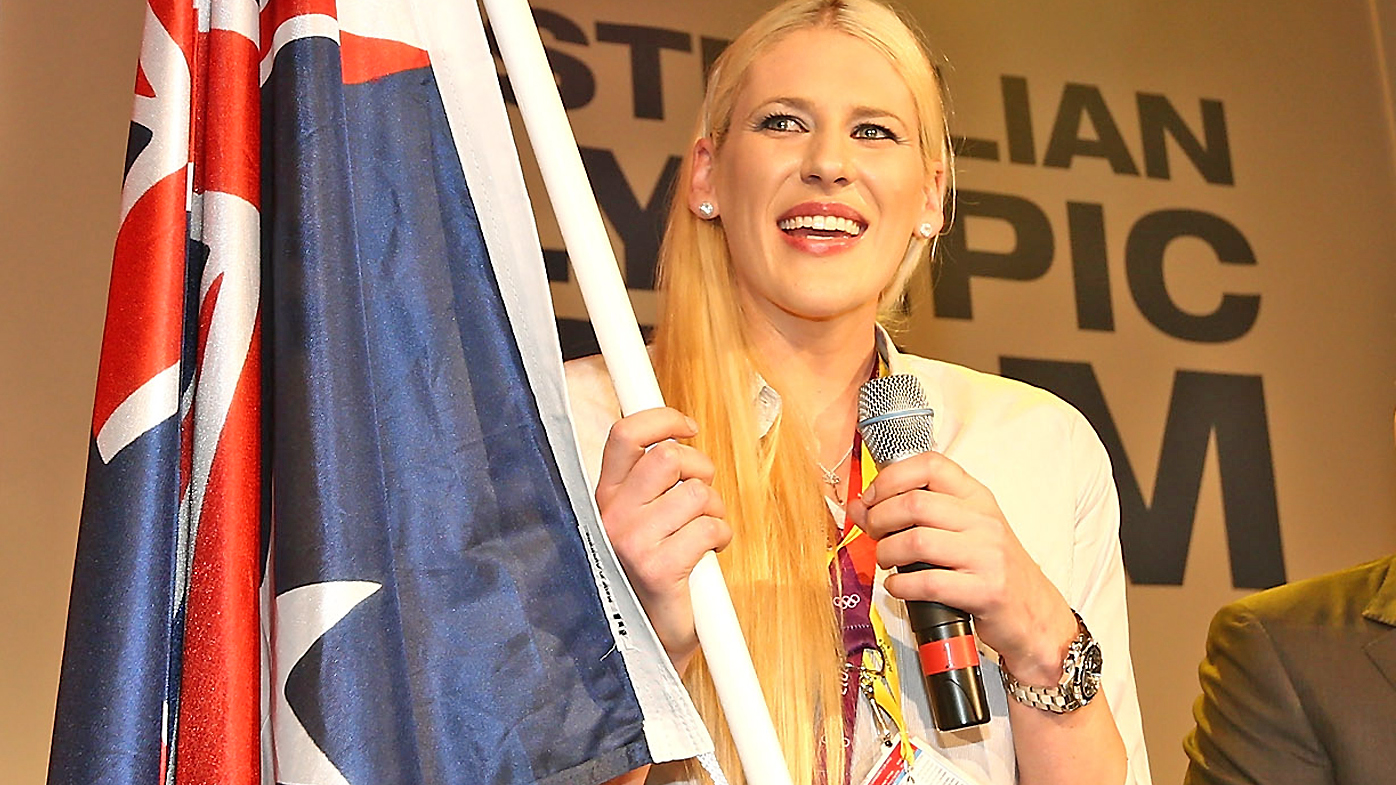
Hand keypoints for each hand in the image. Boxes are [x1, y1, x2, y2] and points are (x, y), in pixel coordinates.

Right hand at [594, 407, 730, 669]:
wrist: (647, 641)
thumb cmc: (651, 575)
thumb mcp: (641, 520)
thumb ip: (650, 482)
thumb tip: (679, 438)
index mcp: (604, 498)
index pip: (625, 435)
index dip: (662, 419)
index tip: (687, 427)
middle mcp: (611, 516)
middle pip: (669, 457)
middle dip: (700, 469)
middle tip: (702, 494)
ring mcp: (631, 542)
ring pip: (696, 493)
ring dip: (714, 509)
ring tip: (705, 531)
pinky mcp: (658, 568)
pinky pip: (710, 528)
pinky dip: (721, 536)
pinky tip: (709, 553)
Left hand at [846, 451, 1077, 685]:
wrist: (1035, 613)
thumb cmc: (993, 569)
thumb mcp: (960, 531)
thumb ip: (912, 516)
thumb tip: (860, 506)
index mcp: (977, 498)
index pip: (930, 465)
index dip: (891, 478)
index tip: (873, 497)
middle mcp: (983, 521)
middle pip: (914, 503)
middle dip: (880, 518)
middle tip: (874, 532)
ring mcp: (987, 555)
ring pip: (916, 541)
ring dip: (886, 552)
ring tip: (886, 560)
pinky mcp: (984, 590)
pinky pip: (927, 582)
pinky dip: (900, 585)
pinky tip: (898, 586)